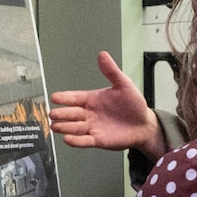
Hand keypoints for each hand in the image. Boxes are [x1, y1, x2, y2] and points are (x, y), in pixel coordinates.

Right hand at [50, 52, 167, 160]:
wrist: (143, 125)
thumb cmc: (133, 104)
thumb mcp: (124, 85)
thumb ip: (111, 71)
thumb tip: (102, 54)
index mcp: (92, 99)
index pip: (74, 97)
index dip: (65, 98)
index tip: (54, 97)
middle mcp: (89, 113)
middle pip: (71, 113)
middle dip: (61, 114)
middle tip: (52, 114)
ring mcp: (92, 127)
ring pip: (74, 127)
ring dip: (64, 127)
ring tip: (54, 126)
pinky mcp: (98, 140)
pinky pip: (84, 141)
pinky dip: (75, 141)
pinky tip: (67, 139)